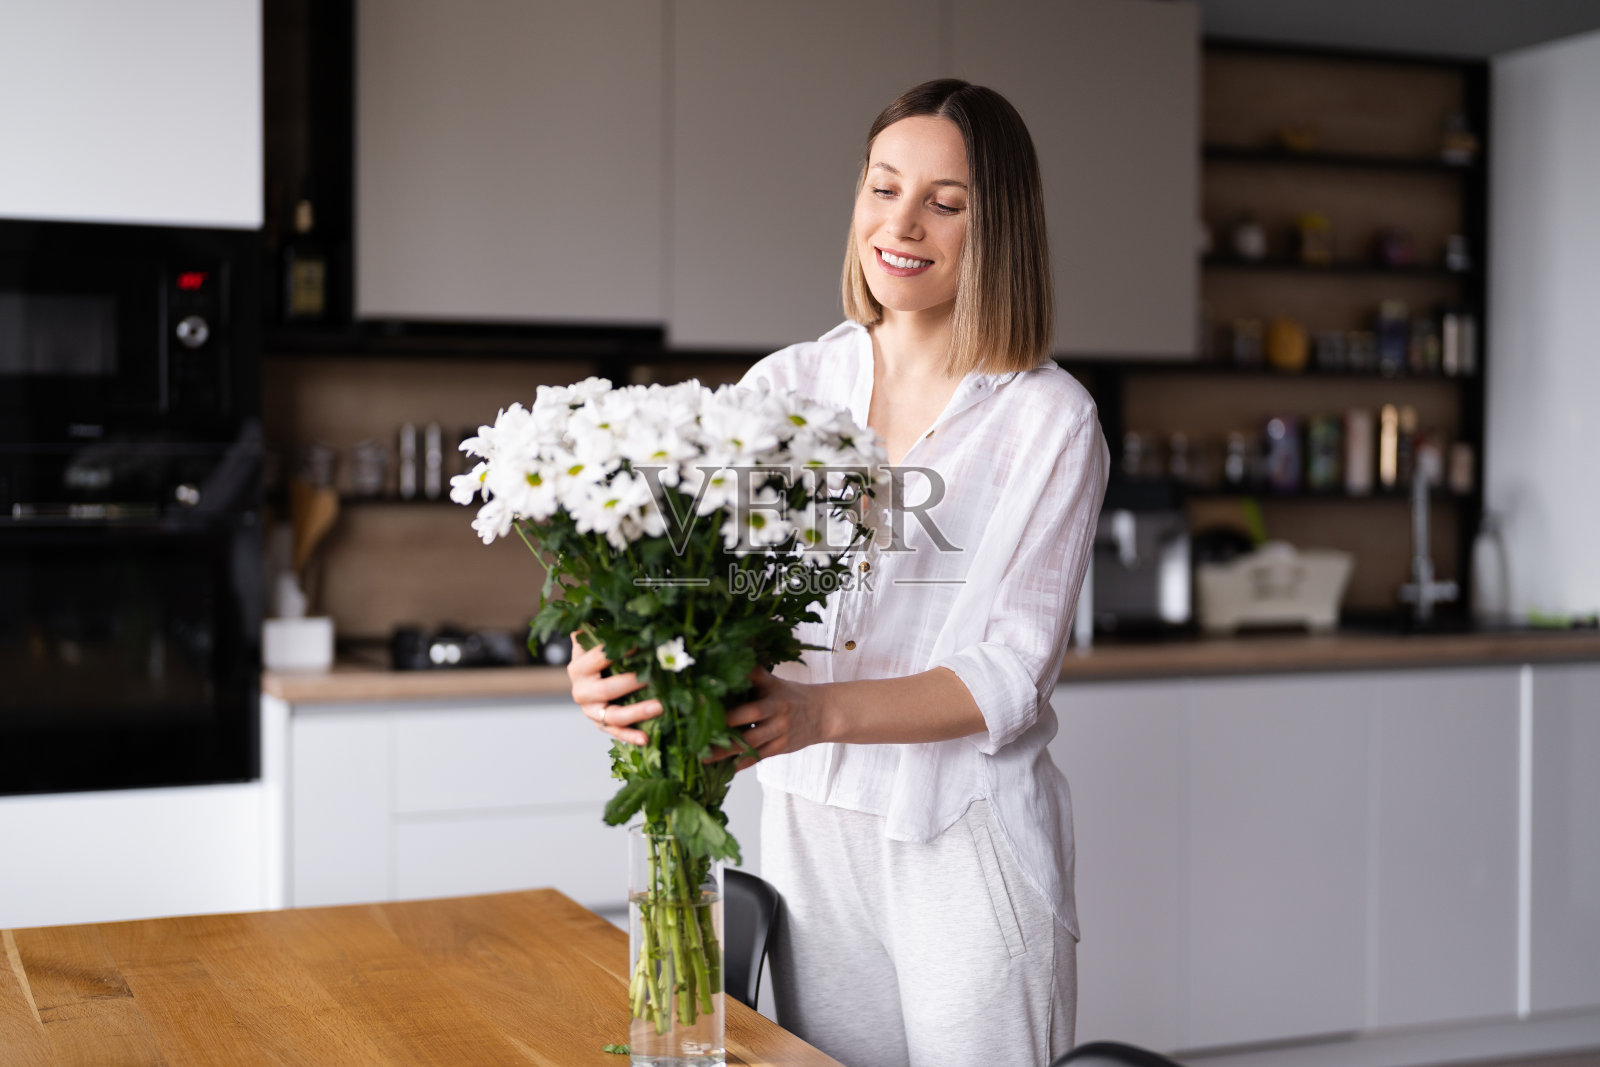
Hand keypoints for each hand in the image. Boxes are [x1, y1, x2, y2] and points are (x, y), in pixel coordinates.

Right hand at [566, 630, 661, 745]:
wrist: (588, 678)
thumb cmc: (601, 653)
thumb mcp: (598, 637)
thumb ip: (604, 624)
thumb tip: (616, 603)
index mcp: (579, 666)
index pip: (599, 657)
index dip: (620, 650)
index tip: (642, 644)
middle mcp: (581, 690)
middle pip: (606, 689)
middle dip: (632, 682)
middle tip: (655, 676)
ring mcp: (591, 710)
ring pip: (612, 715)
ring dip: (636, 712)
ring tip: (659, 706)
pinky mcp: (601, 725)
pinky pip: (616, 733)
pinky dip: (630, 737)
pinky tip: (646, 739)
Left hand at [704, 664, 829, 770]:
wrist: (823, 714)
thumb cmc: (790, 696)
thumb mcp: (774, 681)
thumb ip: (752, 675)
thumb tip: (727, 656)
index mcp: (773, 692)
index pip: (751, 687)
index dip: (730, 690)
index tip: (705, 695)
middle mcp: (777, 711)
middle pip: (750, 717)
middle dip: (725, 724)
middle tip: (699, 729)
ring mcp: (779, 732)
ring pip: (750, 742)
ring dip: (726, 750)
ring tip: (703, 756)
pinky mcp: (779, 748)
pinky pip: (758, 757)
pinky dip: (740, 764)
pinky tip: (724, 769)